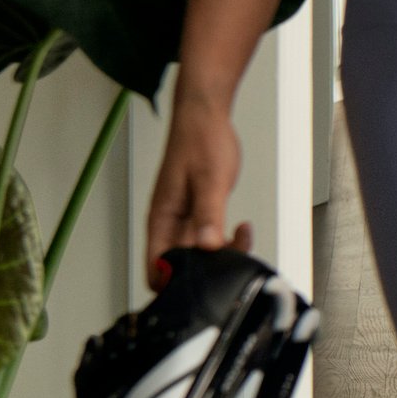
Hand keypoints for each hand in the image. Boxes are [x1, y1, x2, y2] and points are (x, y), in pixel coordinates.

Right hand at [145, 98, 251, 288]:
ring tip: (240, 237)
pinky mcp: (199, 214)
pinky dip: (225, 241)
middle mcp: (169, 224)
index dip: (175, 281)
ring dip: (220, 254)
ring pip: (197, 254)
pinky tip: (240, 230)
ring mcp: (184, 220)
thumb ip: (209, 214)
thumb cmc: (201, 140)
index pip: (156, 267)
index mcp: (161, 219)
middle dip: (207, 268)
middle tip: (233, 253)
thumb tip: (207, 246)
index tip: (206, 278)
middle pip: (179, 266)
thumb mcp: (210, 179)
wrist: (205, 117)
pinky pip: (208, 239)